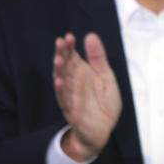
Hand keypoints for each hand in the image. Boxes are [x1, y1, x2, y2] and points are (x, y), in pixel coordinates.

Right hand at [53, 32, 121, 161]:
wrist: (104, 129)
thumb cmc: (103, 102)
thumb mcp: (106, 76)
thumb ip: (98, 57)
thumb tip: (90, 35)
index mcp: (81, 73)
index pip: (72, 57)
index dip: (69, 47)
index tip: (69, 36)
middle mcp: (73, 83)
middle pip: (65, 67)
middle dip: (62, 54)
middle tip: (61, 42)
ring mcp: (71, 97)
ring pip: (62, 82)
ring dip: (59, 71)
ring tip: (58, 59)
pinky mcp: (72, 110)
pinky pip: (65, 100)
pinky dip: (61, 91)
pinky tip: (59, 81)